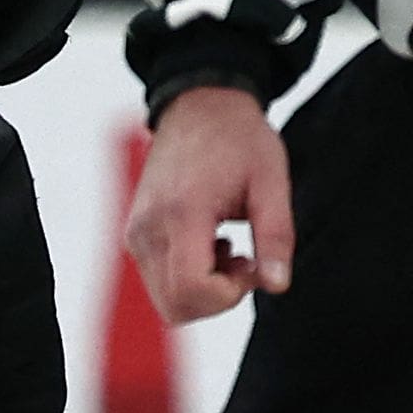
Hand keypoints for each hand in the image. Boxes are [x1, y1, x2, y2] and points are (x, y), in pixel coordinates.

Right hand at [122, 85, 295, 321]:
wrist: (199, 105)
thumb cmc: (239, 138)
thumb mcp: (271, 180)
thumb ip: (276, 235)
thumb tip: (277, 285)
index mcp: (182, 211)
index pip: (192, 290)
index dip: (230, 294)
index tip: (253, 264)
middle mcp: (149, 226)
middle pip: (175, 307)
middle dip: (217, 299)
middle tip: (244, 261)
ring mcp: (137, 231)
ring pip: (165, 300)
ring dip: (203, 291)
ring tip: (228, 248)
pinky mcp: (135, 233)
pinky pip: (158, 281)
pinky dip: (187, 279)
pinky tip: (210, 243)